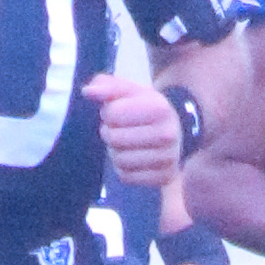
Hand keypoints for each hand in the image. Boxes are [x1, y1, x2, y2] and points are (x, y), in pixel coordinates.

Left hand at [88, 63, 185, 185]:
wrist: (176, 131)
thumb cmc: (146, 108)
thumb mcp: (130, 91)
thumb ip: (107, 86)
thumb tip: (88, 92)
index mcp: (159, 108)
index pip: (112, 114)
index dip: (108, 112)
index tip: (119, 111)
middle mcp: (167, 134)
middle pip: (114, 139)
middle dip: (110, 132)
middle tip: (120, 129)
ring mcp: (167, 158)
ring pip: (119, 160)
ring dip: (115, 151)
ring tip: (127, 143)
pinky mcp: (164, 177)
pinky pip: (126, 176)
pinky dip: (124, 168)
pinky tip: (134, 157)